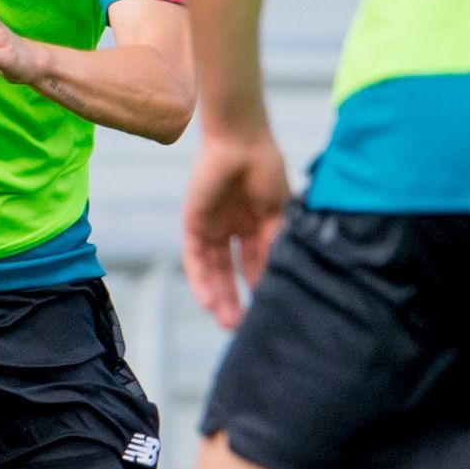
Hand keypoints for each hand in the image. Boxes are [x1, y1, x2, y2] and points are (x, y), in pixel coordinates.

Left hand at [182, 124, 291, 329]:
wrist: (241, 140)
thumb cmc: (265, 169)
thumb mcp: (277, 214)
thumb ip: (273, 247)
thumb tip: (276, 282)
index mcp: (254, 225)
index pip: (255, 266)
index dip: (260, 290)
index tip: (267, 314)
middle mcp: (232, 229)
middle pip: (231, 274)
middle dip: (235, 300)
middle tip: (241, 328)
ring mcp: (212, 227)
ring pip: (212, 271)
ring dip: (218, 297)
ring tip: (227, 322)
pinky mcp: (192, 223)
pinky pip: (194, 258)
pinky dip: (200, 280)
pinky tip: (208, 301)